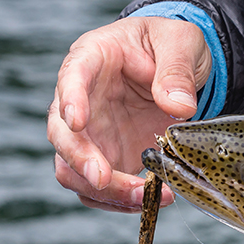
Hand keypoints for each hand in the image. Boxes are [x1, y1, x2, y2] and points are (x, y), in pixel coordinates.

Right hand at [47, 16, 212, 211]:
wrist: (176, 65)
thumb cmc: (169, 44)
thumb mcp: (182, 42)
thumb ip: (178, 70)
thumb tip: (178, 106)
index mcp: (93, 57)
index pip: (71, 76)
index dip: (70, 99)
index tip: (77, 122)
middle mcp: (81, 99)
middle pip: (62, 134)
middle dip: (80, 160)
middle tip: (104, 178)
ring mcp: (92, 133)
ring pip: (73, 169)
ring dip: (102, 190)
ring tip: (144, 196)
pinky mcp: (109, 157)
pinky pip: (99, 188)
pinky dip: (119, 201)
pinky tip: (150, 200)